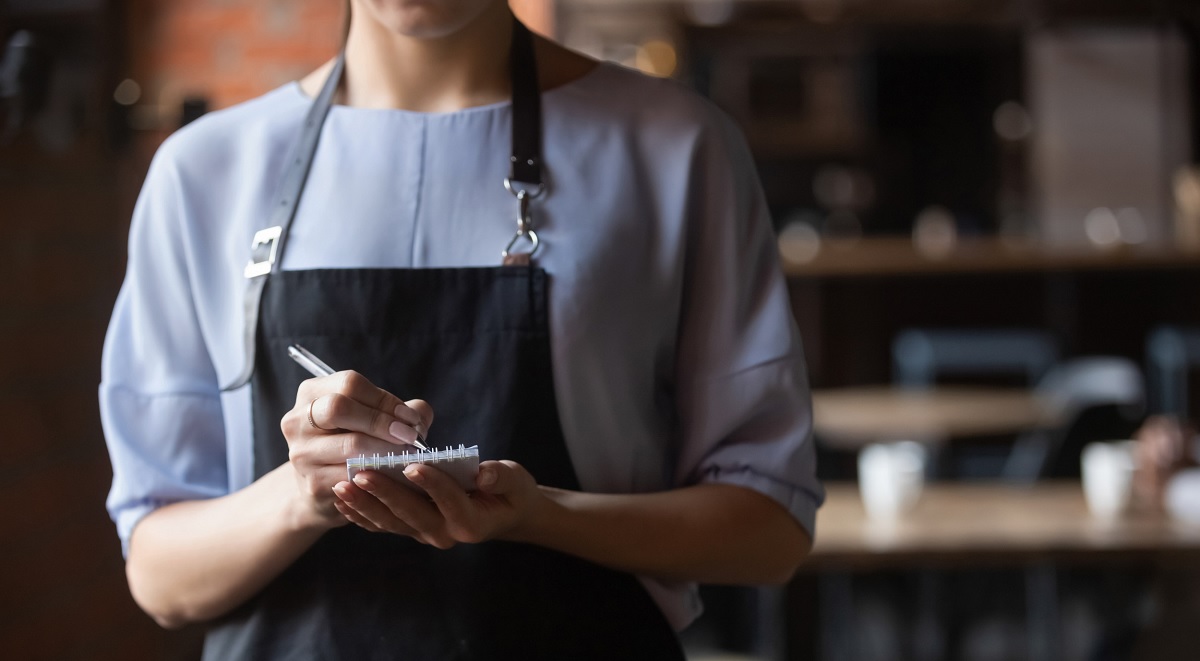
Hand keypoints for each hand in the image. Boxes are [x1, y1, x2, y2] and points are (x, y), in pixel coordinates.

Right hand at [280, 370, 433, 529]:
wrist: (323, 488)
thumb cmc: (353, 442)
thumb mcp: (371, 418)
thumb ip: (400, 410)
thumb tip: (419, 416)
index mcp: (312, 393)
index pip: (350, 384)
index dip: (385, 400)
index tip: (410, 418)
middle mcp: (298, 419)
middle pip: (339, 407)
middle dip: (382, 421)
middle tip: (410, 435)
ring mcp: (301, 453)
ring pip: (350, 444)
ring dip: (387, 449)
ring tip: (408, 455)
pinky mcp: (312, 483)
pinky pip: (353, 475)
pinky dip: (379, 474)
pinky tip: (394, 474)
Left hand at [332, 460, 544, 548]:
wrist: (501, 514)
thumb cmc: (510, 492)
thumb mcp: (516, 482)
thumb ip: (502, 477)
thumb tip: (484, 472)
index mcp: (471, 522)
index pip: (449, 501)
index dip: (432, 484)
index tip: (411, 465)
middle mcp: (445, 533)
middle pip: (411, 514)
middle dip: (384, 493)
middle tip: (361, 473)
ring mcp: (425, 534)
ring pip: (391, 522)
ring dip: (365, 504)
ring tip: (343, 485)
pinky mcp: (411, 530)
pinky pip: (382, 525)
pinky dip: (360, 514)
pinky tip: (341, 499)